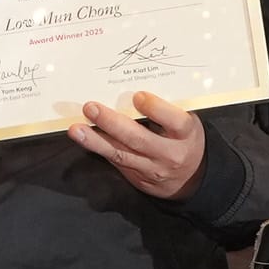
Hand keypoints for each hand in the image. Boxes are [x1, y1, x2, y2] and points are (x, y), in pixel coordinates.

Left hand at [65, 89, 209, 199]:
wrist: (192, 179)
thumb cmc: (186, 139)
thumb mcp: (188, 123)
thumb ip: (169, 111)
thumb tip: (134, 89)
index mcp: (186, 134)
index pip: (174, 121)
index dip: (156, 109)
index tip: (138, 96)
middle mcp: (169, 153)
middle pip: (139, 139)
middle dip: (112, 123)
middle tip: (91, 108)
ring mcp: (152, 169)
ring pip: (121, 153)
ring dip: (95, 141)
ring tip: (76, 130)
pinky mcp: (138, 178)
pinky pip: (116, 161)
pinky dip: (99, 149)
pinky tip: (85, 139)